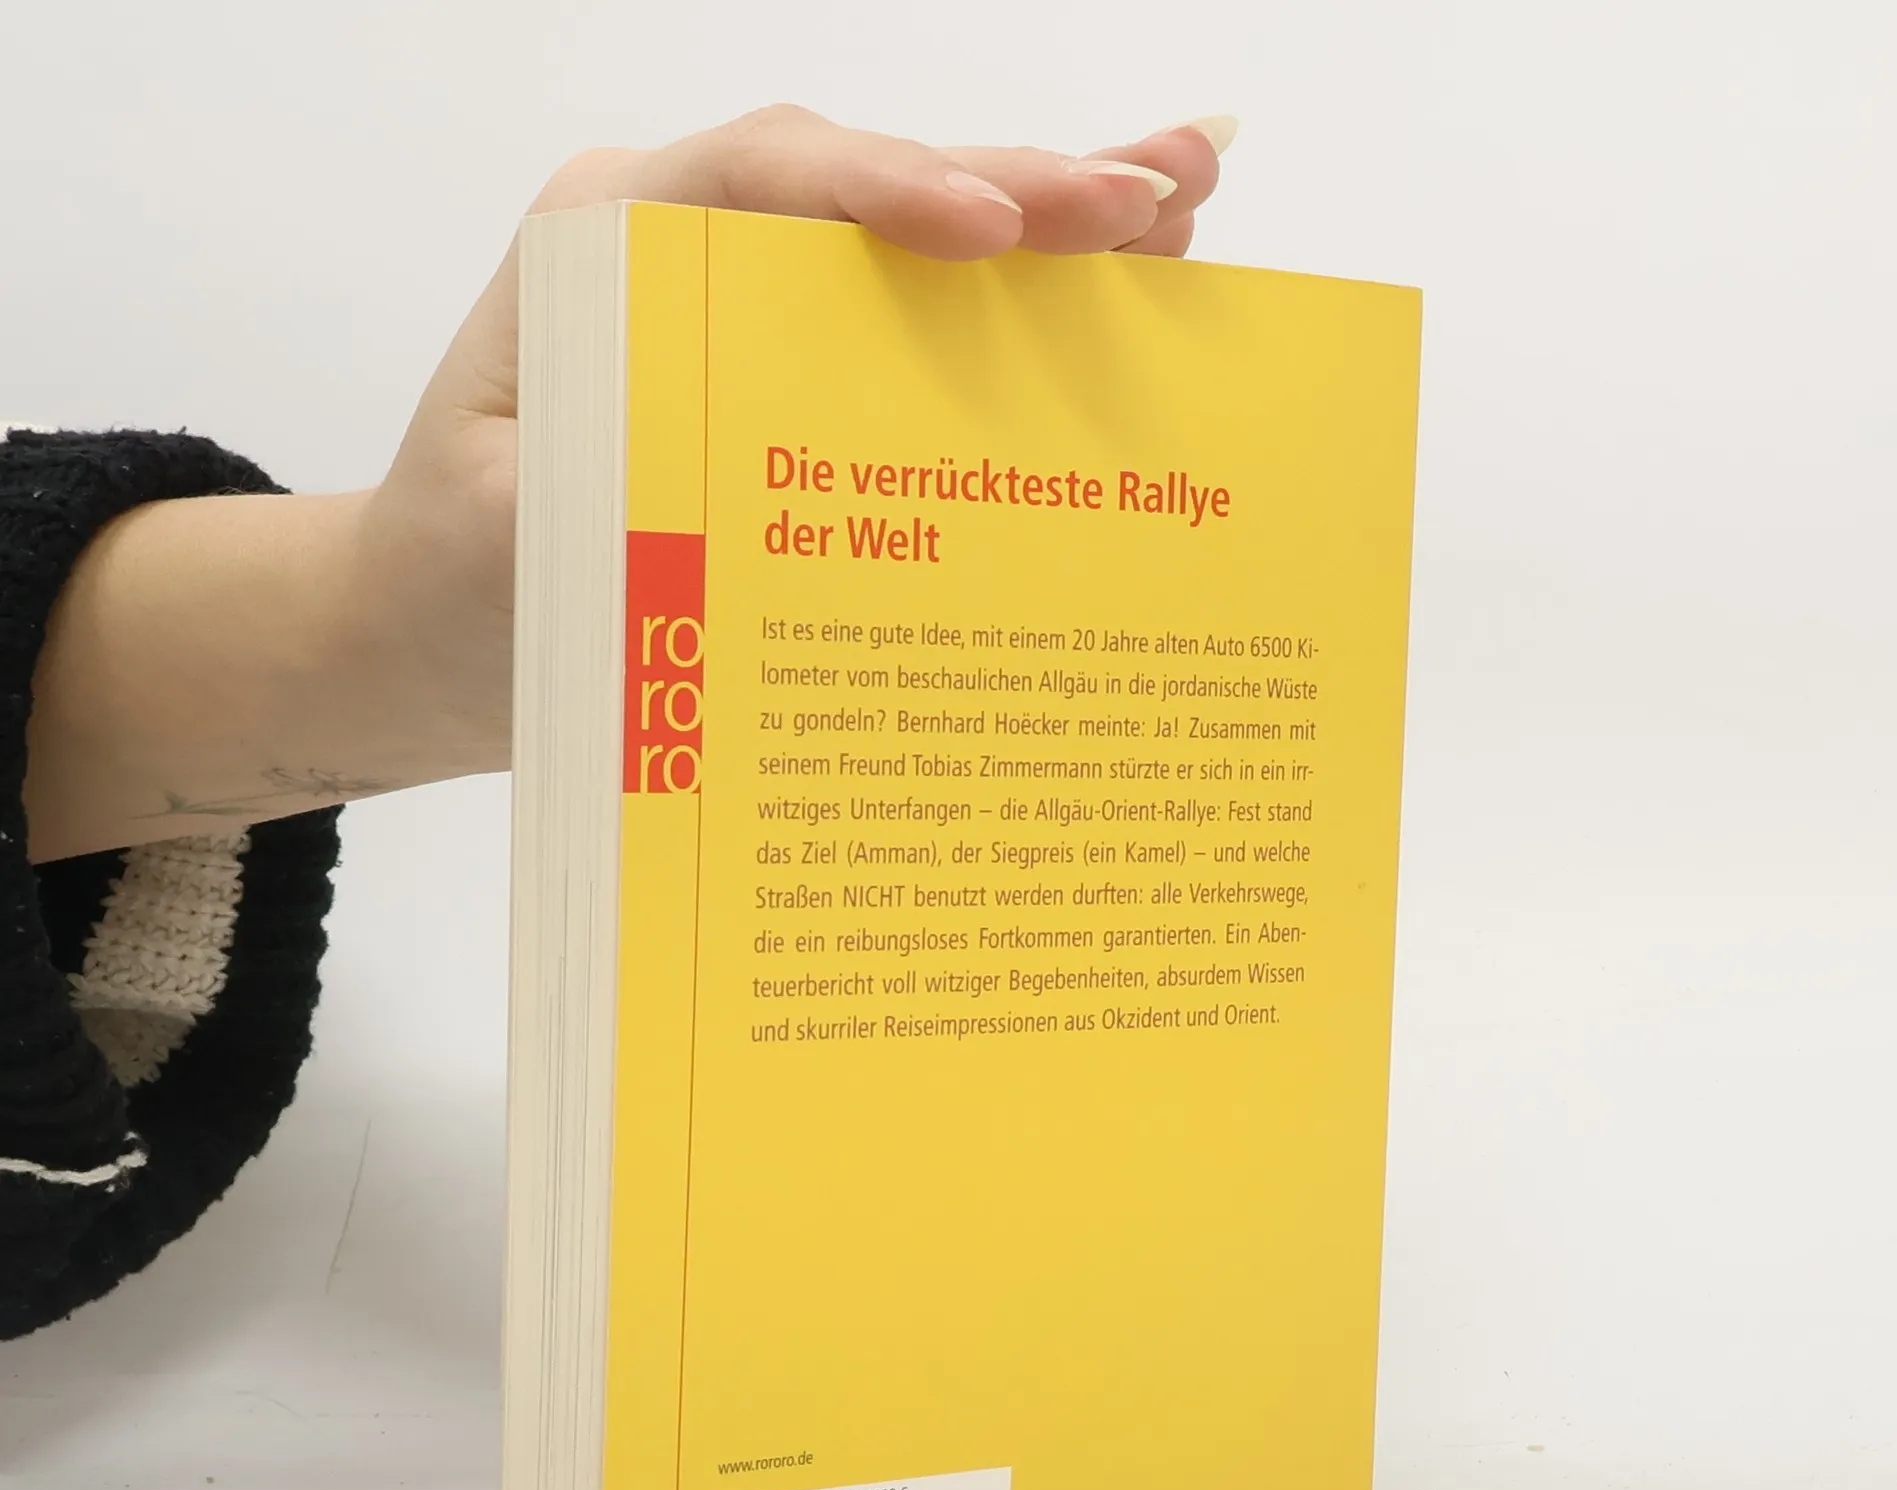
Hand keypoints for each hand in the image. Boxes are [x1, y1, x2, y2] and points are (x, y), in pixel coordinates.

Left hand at [27, 109, 1232, 861]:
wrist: (433, 628)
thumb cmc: (459, 582)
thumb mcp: (507, 538)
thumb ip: (614, 488)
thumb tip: (778, 493)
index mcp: (606, 248)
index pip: (757, 178)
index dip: (884, 189)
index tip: (991, 229)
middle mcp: (688, 250)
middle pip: (866, 189)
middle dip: (1019, 186)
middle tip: (1164, 191)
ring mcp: (751, 308)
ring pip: (914, 243)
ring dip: (1053, 224)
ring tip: (1188, 203)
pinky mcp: (797, 375)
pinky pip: (918, 323)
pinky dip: (1022, 306)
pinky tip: (1128, 283)